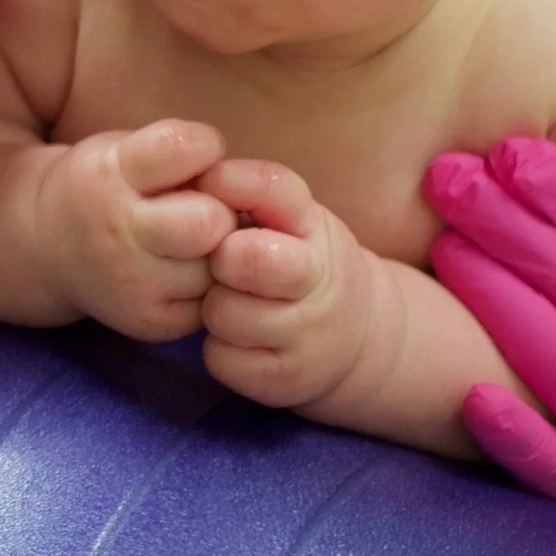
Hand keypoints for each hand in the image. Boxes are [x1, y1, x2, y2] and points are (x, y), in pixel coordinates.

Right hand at [33, 120, 234, 340]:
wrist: (45, 247)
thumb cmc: (104, 186)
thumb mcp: (122, 149)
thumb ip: (176, 156)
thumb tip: (243, 186)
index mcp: (109, 175)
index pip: (184, 149)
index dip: (203, 147)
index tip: (192, 155)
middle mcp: (117, 233)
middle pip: (208, 222)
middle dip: (218, 209)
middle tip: (202, 208)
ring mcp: (133, 285)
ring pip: (218, 267)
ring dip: (219, 251)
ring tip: (193, 242)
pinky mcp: (152, 322)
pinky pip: (212, 301)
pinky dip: (209, 285)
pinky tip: (184, 270)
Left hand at [197, 160, 373, 409]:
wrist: (360, 338)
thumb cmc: (298, 260)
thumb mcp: (290, 217)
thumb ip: (247, 191)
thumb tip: (196, 176)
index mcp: (313, 225)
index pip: (271, 186)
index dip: (228, 185)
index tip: (209, 190)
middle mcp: (319, 279)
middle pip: (248, 258)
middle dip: (221, 258)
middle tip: (223, 263)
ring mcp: (307, 335)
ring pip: (224, 313)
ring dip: (213, 307)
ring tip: (232, 301)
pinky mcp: (286, 380)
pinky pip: (220, 358)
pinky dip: (218, 348)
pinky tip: (239, 338)